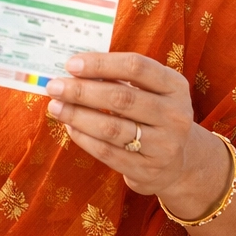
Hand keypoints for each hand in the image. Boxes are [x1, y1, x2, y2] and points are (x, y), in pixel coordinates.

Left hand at [46, 53, 207, 200]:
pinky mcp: (148, 171)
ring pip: (112, 128)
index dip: (101, 63)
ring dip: (77, 115)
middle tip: (54, 86)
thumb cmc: (152, 114)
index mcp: (174, 86)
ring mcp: (164, 146)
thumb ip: (118, 77)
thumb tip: (73, 69)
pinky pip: (108, 152)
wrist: (180, 162)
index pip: (136, 67)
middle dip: (82, 91)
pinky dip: (84, 138)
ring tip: (55, 107)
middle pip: (122, 98)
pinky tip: (70, 127)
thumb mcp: (150, 90)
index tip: (71, 64)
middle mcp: (174, 116)